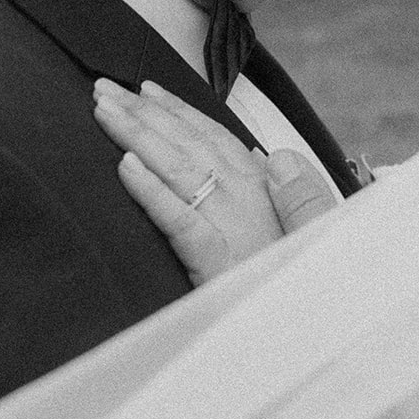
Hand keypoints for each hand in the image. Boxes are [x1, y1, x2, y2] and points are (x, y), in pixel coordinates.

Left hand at [93, 79, 336, 285]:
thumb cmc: (310, 287)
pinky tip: (125, 167)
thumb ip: (290, 196)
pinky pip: (180, 222)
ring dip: (138, 135)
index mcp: (267, 190)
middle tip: (104, 88)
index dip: (178, 112)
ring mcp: (234, 230)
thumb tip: (274, 158)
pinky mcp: (219, 267)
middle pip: (190, 145)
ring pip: (180, 170)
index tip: (146, 91)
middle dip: (145, 113)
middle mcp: (250, 199)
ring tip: (104, 112)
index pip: (215, 138)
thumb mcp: (306, 233)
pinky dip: (152, 191)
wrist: (314, 329)